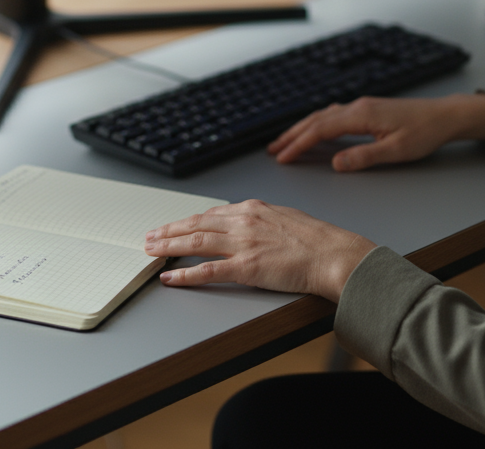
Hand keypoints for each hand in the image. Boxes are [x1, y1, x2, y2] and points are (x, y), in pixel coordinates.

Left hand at [144, 200, 376, 301]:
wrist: (335, 254)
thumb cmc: (319, 240)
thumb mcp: (287, 218)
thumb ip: (264, 220)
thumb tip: (252, 223)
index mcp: (254, 209)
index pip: (211, 214)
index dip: (188, 221)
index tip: (174, 226)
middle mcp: (244, 222)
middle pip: (196, 224)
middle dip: (170, 230)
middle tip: (150, 236)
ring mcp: (243, 244)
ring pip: (196, 242)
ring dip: (169, 246)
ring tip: (151, 251)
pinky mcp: (246, 268)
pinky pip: (208, 270)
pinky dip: (185, 273)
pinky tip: (171, 277)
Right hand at [267, 93, 484, 171]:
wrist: (444, 115)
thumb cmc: (425, 133)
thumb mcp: (396, 151)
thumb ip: (364, 157)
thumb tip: (335, 163)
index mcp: (362, 115)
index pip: (321, 130)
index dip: (299, 144)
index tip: (283, 157)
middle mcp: (357, 106)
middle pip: (316, 120)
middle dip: (292, 135)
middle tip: (273, 149)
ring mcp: (362, 106)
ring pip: (323, 115)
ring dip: (302, 128)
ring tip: (286, 141)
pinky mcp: (368, 109)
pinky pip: (334, 113)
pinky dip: (318, 122)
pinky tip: (314, 127)